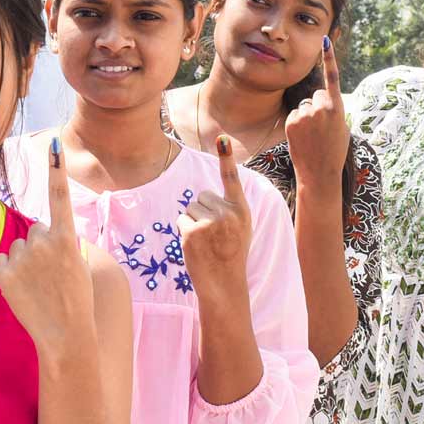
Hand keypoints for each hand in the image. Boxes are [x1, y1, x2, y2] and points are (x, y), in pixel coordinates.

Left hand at [0, 138, 95, 354]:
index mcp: (67, 238)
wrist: (65, 335)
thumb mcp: (77, 265)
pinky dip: (10, 274)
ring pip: (19, 247)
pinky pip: (3, 262)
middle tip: (53, 275)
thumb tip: (44, 233)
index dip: (57, 168)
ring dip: (26, 262)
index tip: (54, 144)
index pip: (60, 195)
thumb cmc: (76, 301)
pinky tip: (24, 291)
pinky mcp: (4, 272)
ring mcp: (22, 256)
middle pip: (36, 230)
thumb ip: (61, 243)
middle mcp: (44, 241)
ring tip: (40, 286)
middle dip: (41, 247)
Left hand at [178, 136, 252, 302]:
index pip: (231, 179)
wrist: (225, 284)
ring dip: (193, 222)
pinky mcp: (193, 232)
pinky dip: (184, 232)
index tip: (223, 138)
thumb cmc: (230, 254)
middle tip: (213, 235)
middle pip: (202, 196)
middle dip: (203, 212)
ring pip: (190, 208)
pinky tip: (197, 246)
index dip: (226, 158)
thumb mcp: (238, 228)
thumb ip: (227, 209)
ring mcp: (210, 222)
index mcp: (241, 210)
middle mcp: (228, 213)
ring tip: (207, 241)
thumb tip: (203, 196)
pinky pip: (181, 220)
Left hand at [285, 35, 349, 189]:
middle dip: (318, 107)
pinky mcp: (291, 122)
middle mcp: (321, 107)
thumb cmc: (334, 151)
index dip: (329, 58)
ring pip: (304, 106)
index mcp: (337, 107)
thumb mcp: (341, 126)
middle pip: (316, 95)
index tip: (325, 40)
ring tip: (313, 136)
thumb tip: (322, 100)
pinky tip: (303, 138)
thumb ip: (333, 110)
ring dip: (307, 116)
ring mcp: (305, 114)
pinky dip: (297, 123)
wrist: (320, 173)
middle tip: (322, 128)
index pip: (332, 78)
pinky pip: (294, 114)